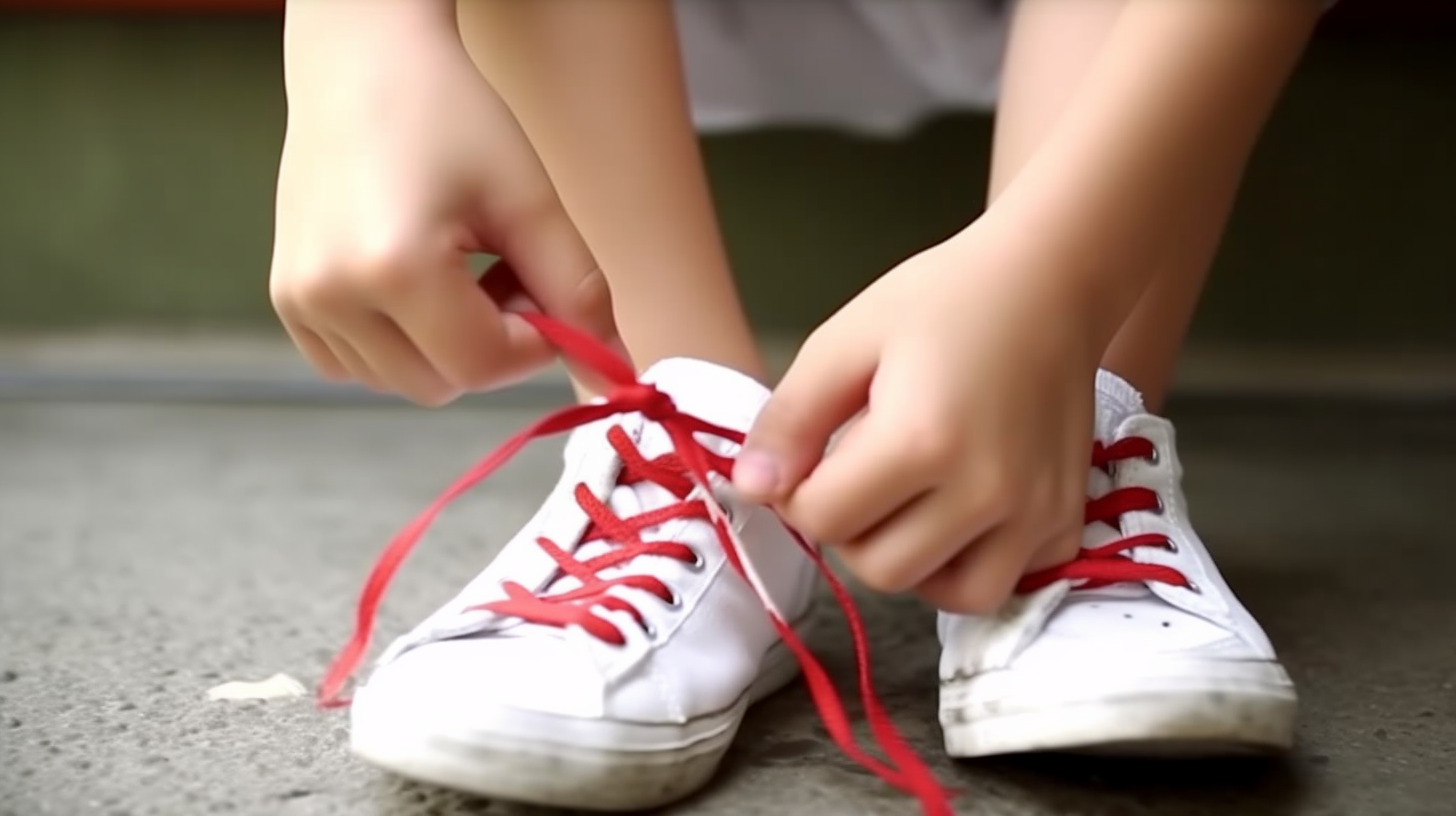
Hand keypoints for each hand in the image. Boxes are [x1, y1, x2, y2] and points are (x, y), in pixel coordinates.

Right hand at [269, 1, 613, 404]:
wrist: (364, 63)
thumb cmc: (449, 116)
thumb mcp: (529, 202)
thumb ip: (578, 293)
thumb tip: (617, 371)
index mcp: (393, 268)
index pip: (483, 366)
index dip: (532, 342)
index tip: (545, 289)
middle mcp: (330, 294)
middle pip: (440, 385)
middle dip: (490, 346)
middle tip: (505, 271)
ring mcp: (299, 301)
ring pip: (402, 382)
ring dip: (447, 348)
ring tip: (459, 268)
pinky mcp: (287, 300)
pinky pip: (359, 365)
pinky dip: (401, 345)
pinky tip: (416, 282)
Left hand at [733, 229, 1103, 612]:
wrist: (1049, 281)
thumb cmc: (943, 301)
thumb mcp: (844, 342)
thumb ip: (790, 420)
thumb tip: (750, 490)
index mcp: (920, 440)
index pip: (822, 521)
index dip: (797, 495)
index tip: (810, 461)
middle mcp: (983, 491)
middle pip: (878, 568)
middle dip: (849, 531)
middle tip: (857, 478)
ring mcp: (1034, 513)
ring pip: (943, 593)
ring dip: (908, 560)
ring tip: (904, 506)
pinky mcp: (1064, 520)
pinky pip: (1004, 584)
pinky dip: (972, 566)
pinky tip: (958, 517)